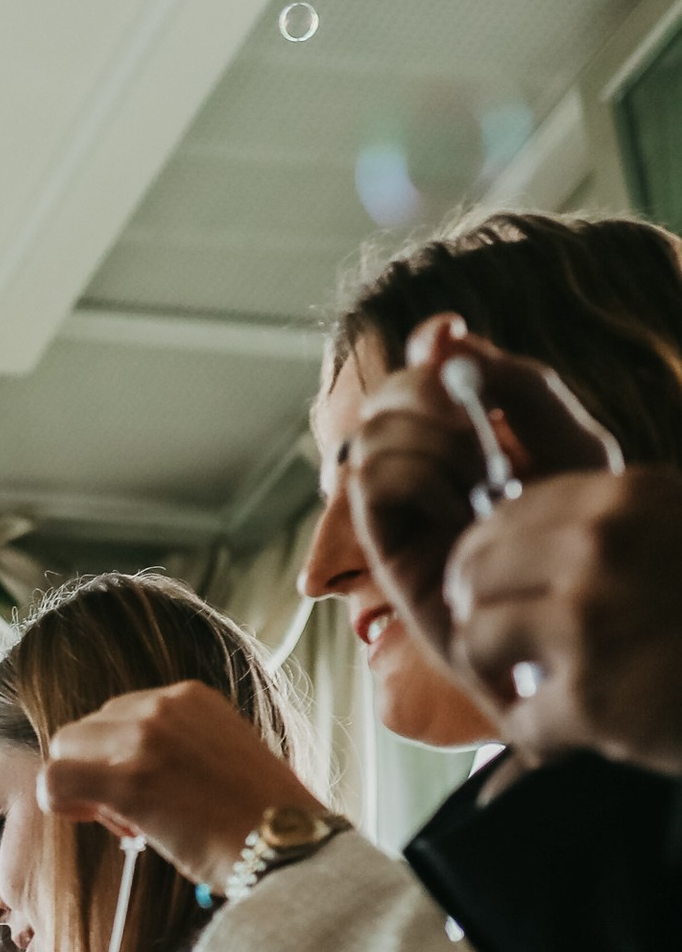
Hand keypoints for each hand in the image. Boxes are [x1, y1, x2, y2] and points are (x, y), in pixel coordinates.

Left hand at [35, 682, 317, 888]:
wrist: (289, 845)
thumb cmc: (261, 819)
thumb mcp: (220, 757)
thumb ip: (175, 749)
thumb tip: (128, 772)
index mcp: (189, 696)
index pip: (118, 714)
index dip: (119, 758)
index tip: (148, 794)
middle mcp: (163, 705)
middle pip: (85, 729)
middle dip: (97, 771)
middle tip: (134, 814)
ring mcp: (144, 738)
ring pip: (64, 749)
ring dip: (83, 788)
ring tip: (129, 822)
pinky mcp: (128, 780)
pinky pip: (54, 781)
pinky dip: (61, 805)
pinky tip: (97, 822)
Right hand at [346, 314, 623, 714]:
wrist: (575, 617)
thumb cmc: (581, 540)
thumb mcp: (569, 443)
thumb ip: (517, 384)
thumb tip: (441, 334)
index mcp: (469, 434)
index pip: (424, 368)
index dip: (429, 345)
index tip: (448, 338)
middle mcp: (428, 468)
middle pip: (387, 395)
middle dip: (426, 393)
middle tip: (478, 431)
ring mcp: (405, 510)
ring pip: (370, 435)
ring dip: (427, 440)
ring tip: (475, 478)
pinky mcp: (390, 552)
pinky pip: (371, 484)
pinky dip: (413, 476)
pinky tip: (454, 504)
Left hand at [441, 465, 681, 772]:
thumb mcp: (676, 528)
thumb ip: (612, 523)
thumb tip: (516, 534)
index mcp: (621, 500)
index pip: (500, 518)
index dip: (483, 564)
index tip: (495, 594)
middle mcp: (598, 549)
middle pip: (472, 576)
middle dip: (480, 617)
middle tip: (503, 653)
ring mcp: (592, 622)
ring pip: (477, 642)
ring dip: (498, 677)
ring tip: (537, 693)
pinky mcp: (594, 698)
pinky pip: (520, 720)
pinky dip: (542, 737)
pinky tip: (573, 738)